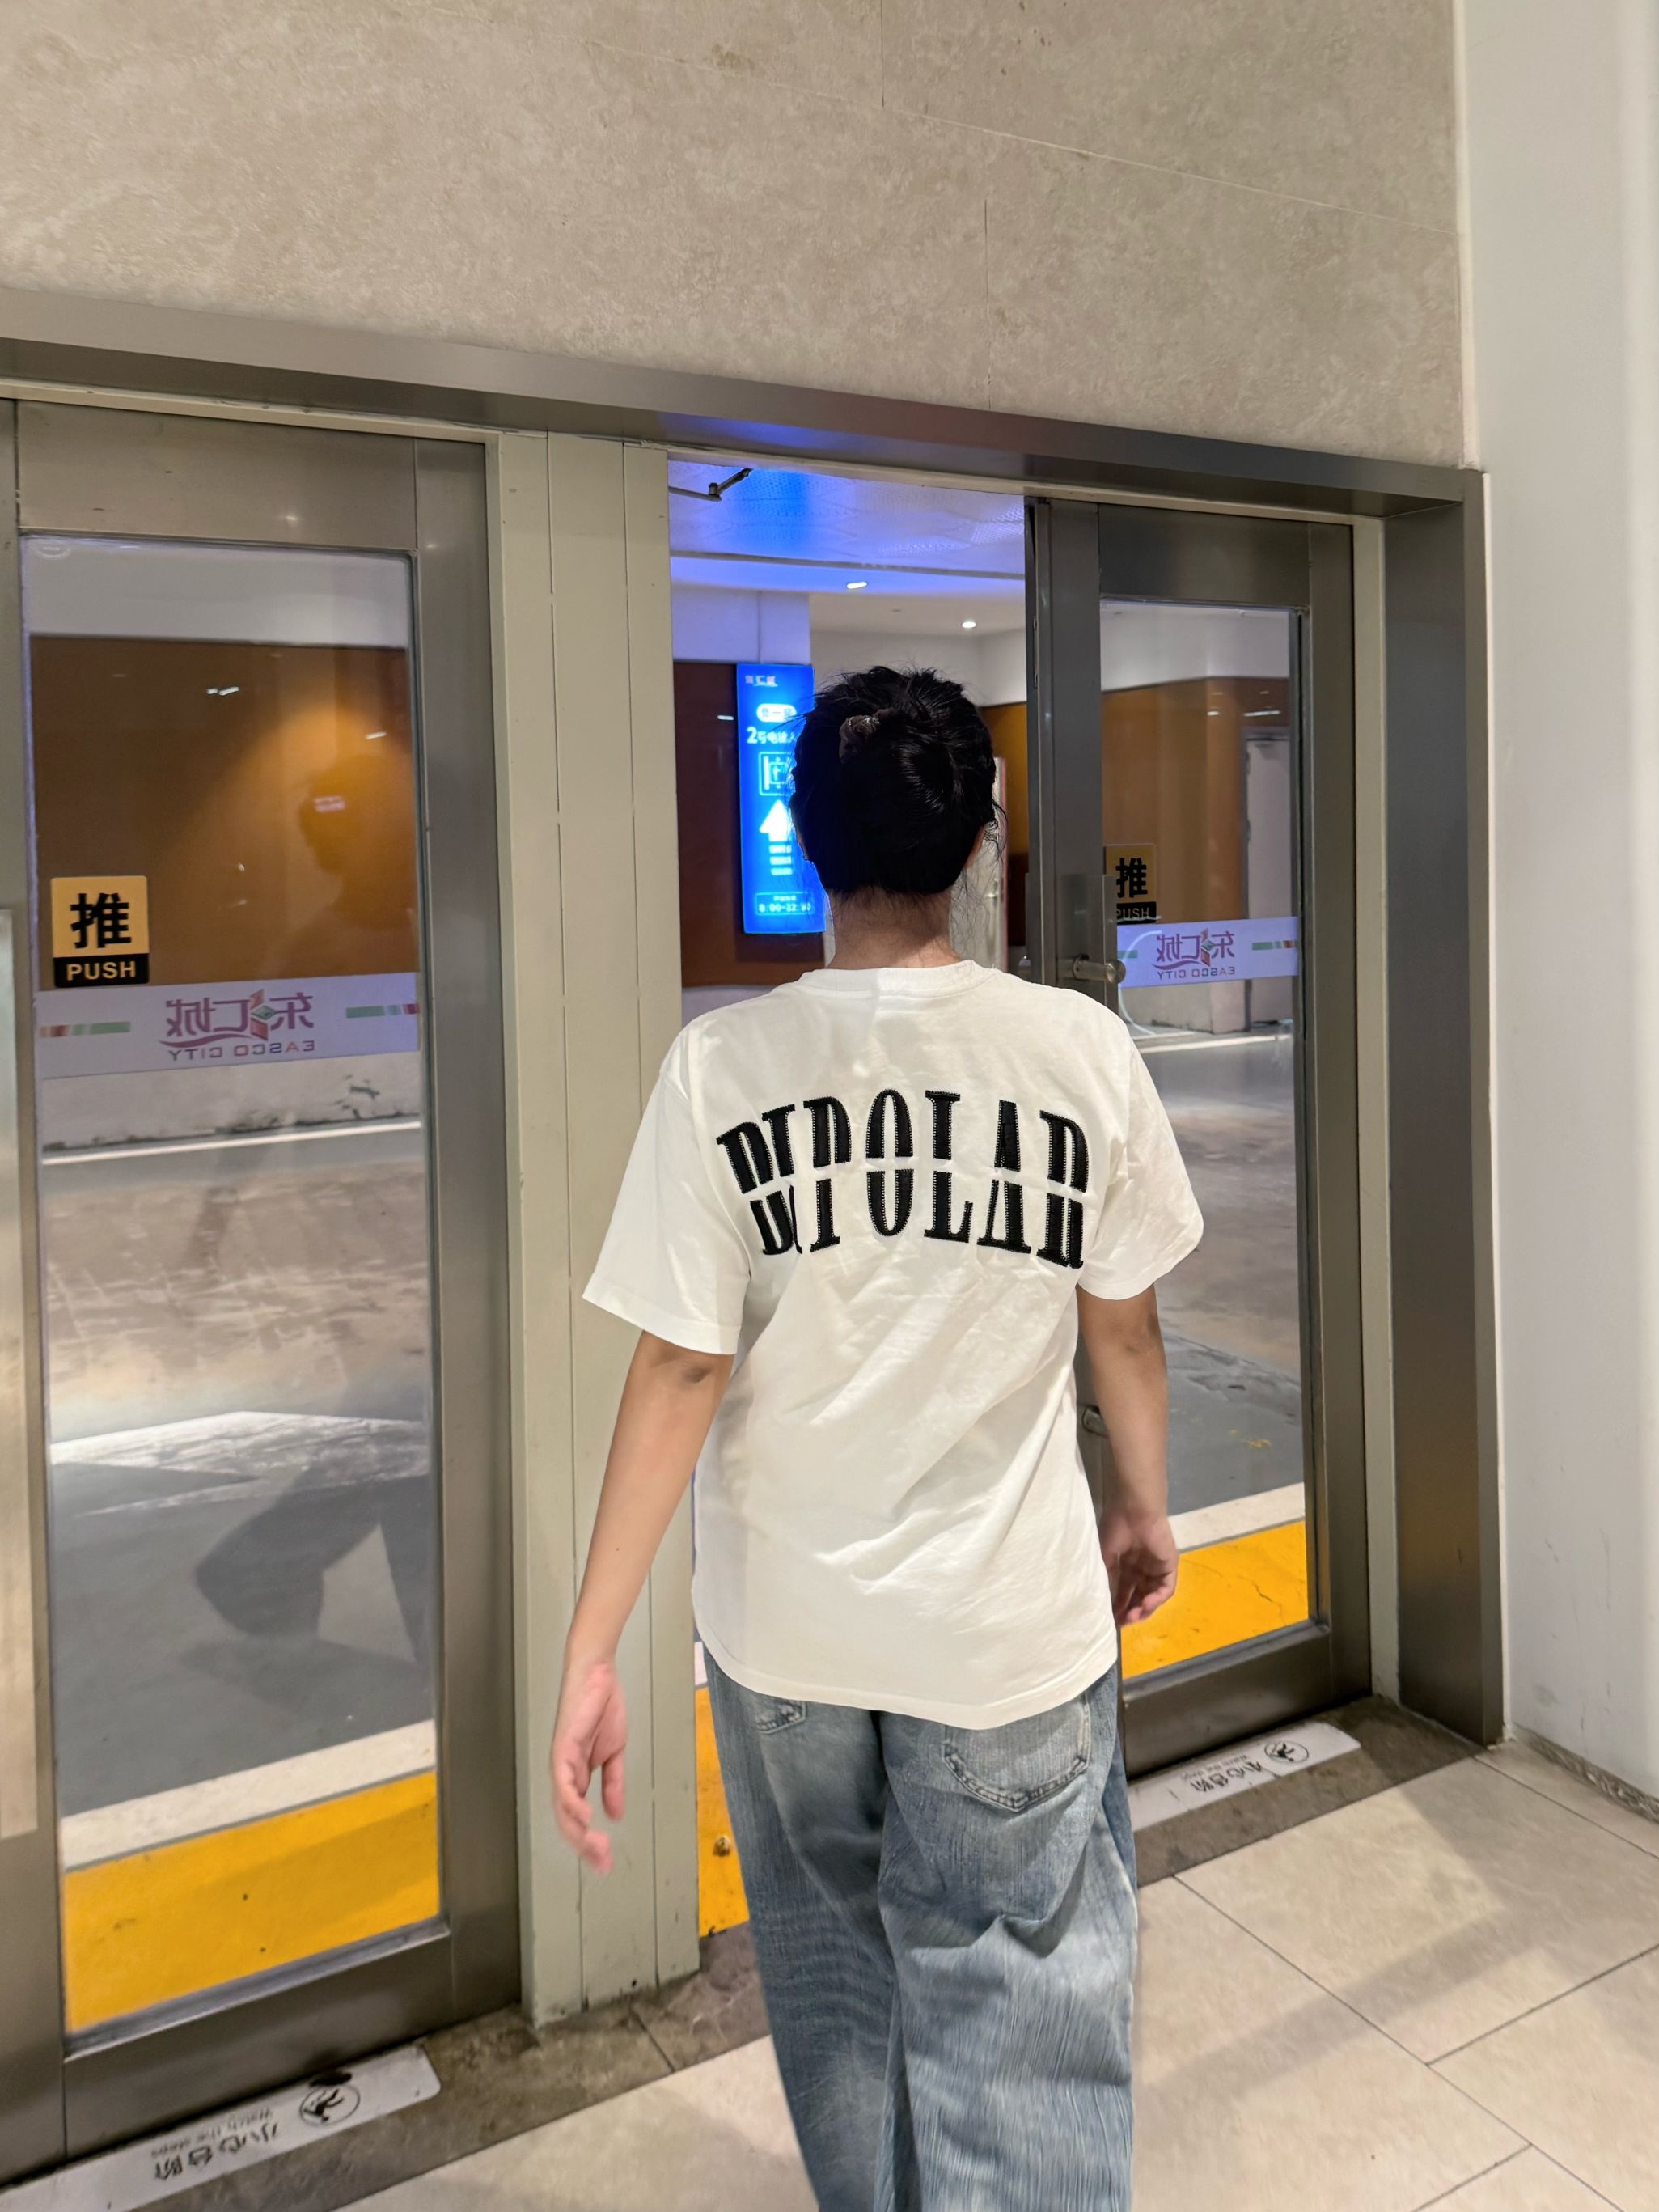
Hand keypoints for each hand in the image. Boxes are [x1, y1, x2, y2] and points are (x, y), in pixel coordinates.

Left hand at [550, 1653, 627, 1872]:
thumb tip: (616, 1814)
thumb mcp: (614, 1753)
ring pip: (563, 1808)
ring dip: (579, 1832)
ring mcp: (560, 1763)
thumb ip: (613, 1783)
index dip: (590, 1843)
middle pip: (567, 1821)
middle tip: (604, 1863)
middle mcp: (563, 1775)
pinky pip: (564, 1783)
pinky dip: (571, 1802)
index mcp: (575, 1777)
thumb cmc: (602, 1707)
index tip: (607, 1862)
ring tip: (596, 1847)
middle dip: (585, 1846)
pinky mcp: (562, 1749)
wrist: (597, 1674)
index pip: (578, 1819)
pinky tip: (584, 1816)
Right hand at [1100, 1507, 1178, 1625]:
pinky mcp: (1169, 1565)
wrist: (1133, 1509)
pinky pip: (1165, 1589)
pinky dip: (1156, 1600)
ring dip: (1143, 1609)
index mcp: (1125, 1563)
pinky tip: (1144, 1605)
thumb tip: (1107, 1599)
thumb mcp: (1105, 1556)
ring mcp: (1156, 1567)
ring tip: (1131, 1617)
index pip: (1123, 1591)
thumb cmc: (1116, 1527)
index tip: (1110, 1619)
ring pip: (1152, 1596)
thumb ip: (1109, 1577)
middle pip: (1138, 1596)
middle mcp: (1141, 1567)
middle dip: (1130, 1611)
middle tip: (1121, 1622)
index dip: (1117, 1605)